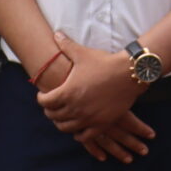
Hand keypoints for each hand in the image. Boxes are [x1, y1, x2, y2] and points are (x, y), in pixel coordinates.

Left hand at [38, 35, 151, 159]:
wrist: (128, 73)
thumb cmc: (104, 62)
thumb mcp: (83, 53)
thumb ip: (66, 45)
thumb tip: (56, 34)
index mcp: (67, 92)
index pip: (45, 102)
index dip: (41, 99)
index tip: (43, 96)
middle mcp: (75, 108)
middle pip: (53, 116)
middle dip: (50, 111)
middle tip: (51, 107)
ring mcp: (88, 118)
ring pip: (66, 128)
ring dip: (62, 123)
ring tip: (62, 118)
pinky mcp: (101, 124)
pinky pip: (84, 137)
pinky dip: (78, 135)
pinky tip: (77, 130)